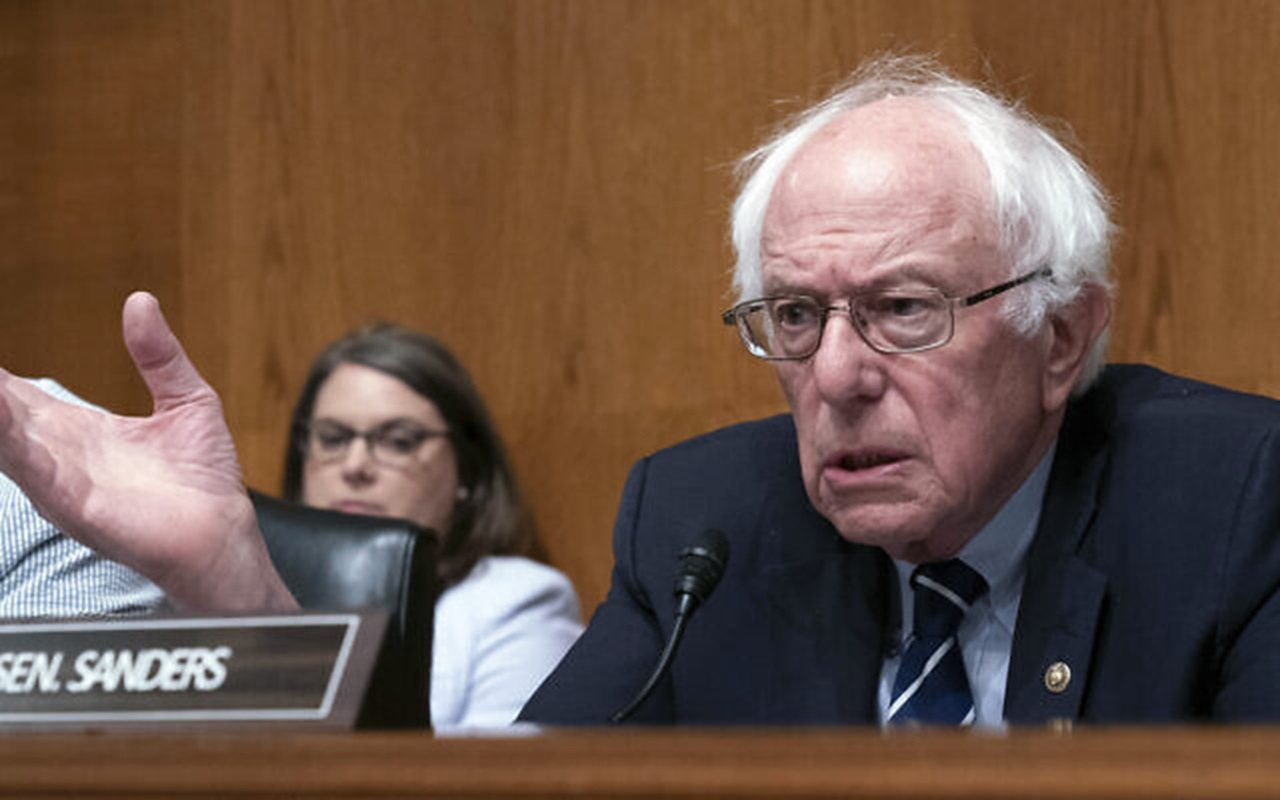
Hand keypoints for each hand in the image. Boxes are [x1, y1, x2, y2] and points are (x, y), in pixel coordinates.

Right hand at [0, 292, 296, 611]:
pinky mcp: (74, 504)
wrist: (223, 535)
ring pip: (3, 437)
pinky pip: (30, 468)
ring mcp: (60, 481)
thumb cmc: (205, 481)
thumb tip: (140, 301)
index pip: (15, 394)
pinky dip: (7, 438)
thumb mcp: (186, 399)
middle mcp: (57, 456)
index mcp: (76, 431)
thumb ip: (158, 354)